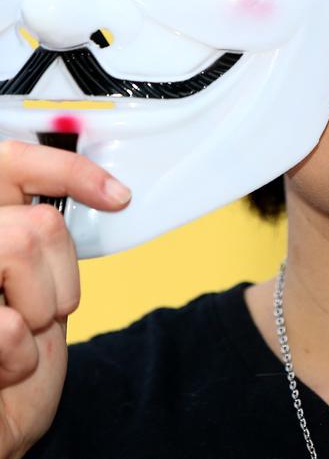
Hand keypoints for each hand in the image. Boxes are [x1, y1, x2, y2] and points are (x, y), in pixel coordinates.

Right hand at [0, 140, 130, 457]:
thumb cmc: (12, 355)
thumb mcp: (37, 284)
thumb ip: (41, 234)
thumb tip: (107, 192)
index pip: (11, 161)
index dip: (69, 170)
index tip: (118, 197)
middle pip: (35, 221)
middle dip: (60, 272)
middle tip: (45, 310)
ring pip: (22, 247)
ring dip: (41, 306)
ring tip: (20, 334)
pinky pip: (8, 322)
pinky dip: (21, 353)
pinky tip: (4, 366)